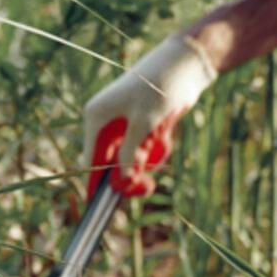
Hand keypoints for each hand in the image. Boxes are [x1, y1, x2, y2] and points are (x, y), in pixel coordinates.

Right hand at [81, 33, 217, 199]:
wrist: (185, 66)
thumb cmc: (161, 87)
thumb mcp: (145, 122)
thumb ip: (132, 154)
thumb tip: (122, 182)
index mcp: (97, 118)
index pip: (91, 160)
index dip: (97, 185)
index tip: (100, 211)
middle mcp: (106, 123)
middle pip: (113, 165)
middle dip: (134, 172)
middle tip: (149, 186)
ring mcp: (125, 126)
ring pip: (134, 160)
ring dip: (151, 155)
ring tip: (162, 134)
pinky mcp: (143, 127)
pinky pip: (148, 150)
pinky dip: (158, 147)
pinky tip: (167, 129)